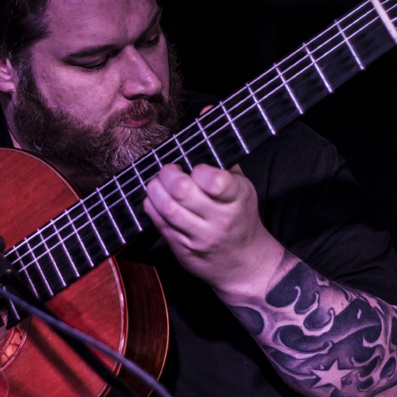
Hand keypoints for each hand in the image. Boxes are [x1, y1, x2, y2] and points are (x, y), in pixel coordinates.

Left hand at [143, 162, 283, 296]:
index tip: (196, 169)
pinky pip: (160, 224)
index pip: (214, 181)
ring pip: (167, 208)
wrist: (243, 263)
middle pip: (182, 191)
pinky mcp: (183, 250)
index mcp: (237, 198)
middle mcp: (219, 219)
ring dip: (155, 190)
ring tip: (157, 183)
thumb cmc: (240, 217)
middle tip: (168, 170)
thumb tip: (202, 134)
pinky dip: (152, 206)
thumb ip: (224, 165)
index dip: (199, 170)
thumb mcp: (243, 189)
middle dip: (168, 174)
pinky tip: (155, 199)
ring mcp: (200, 237)